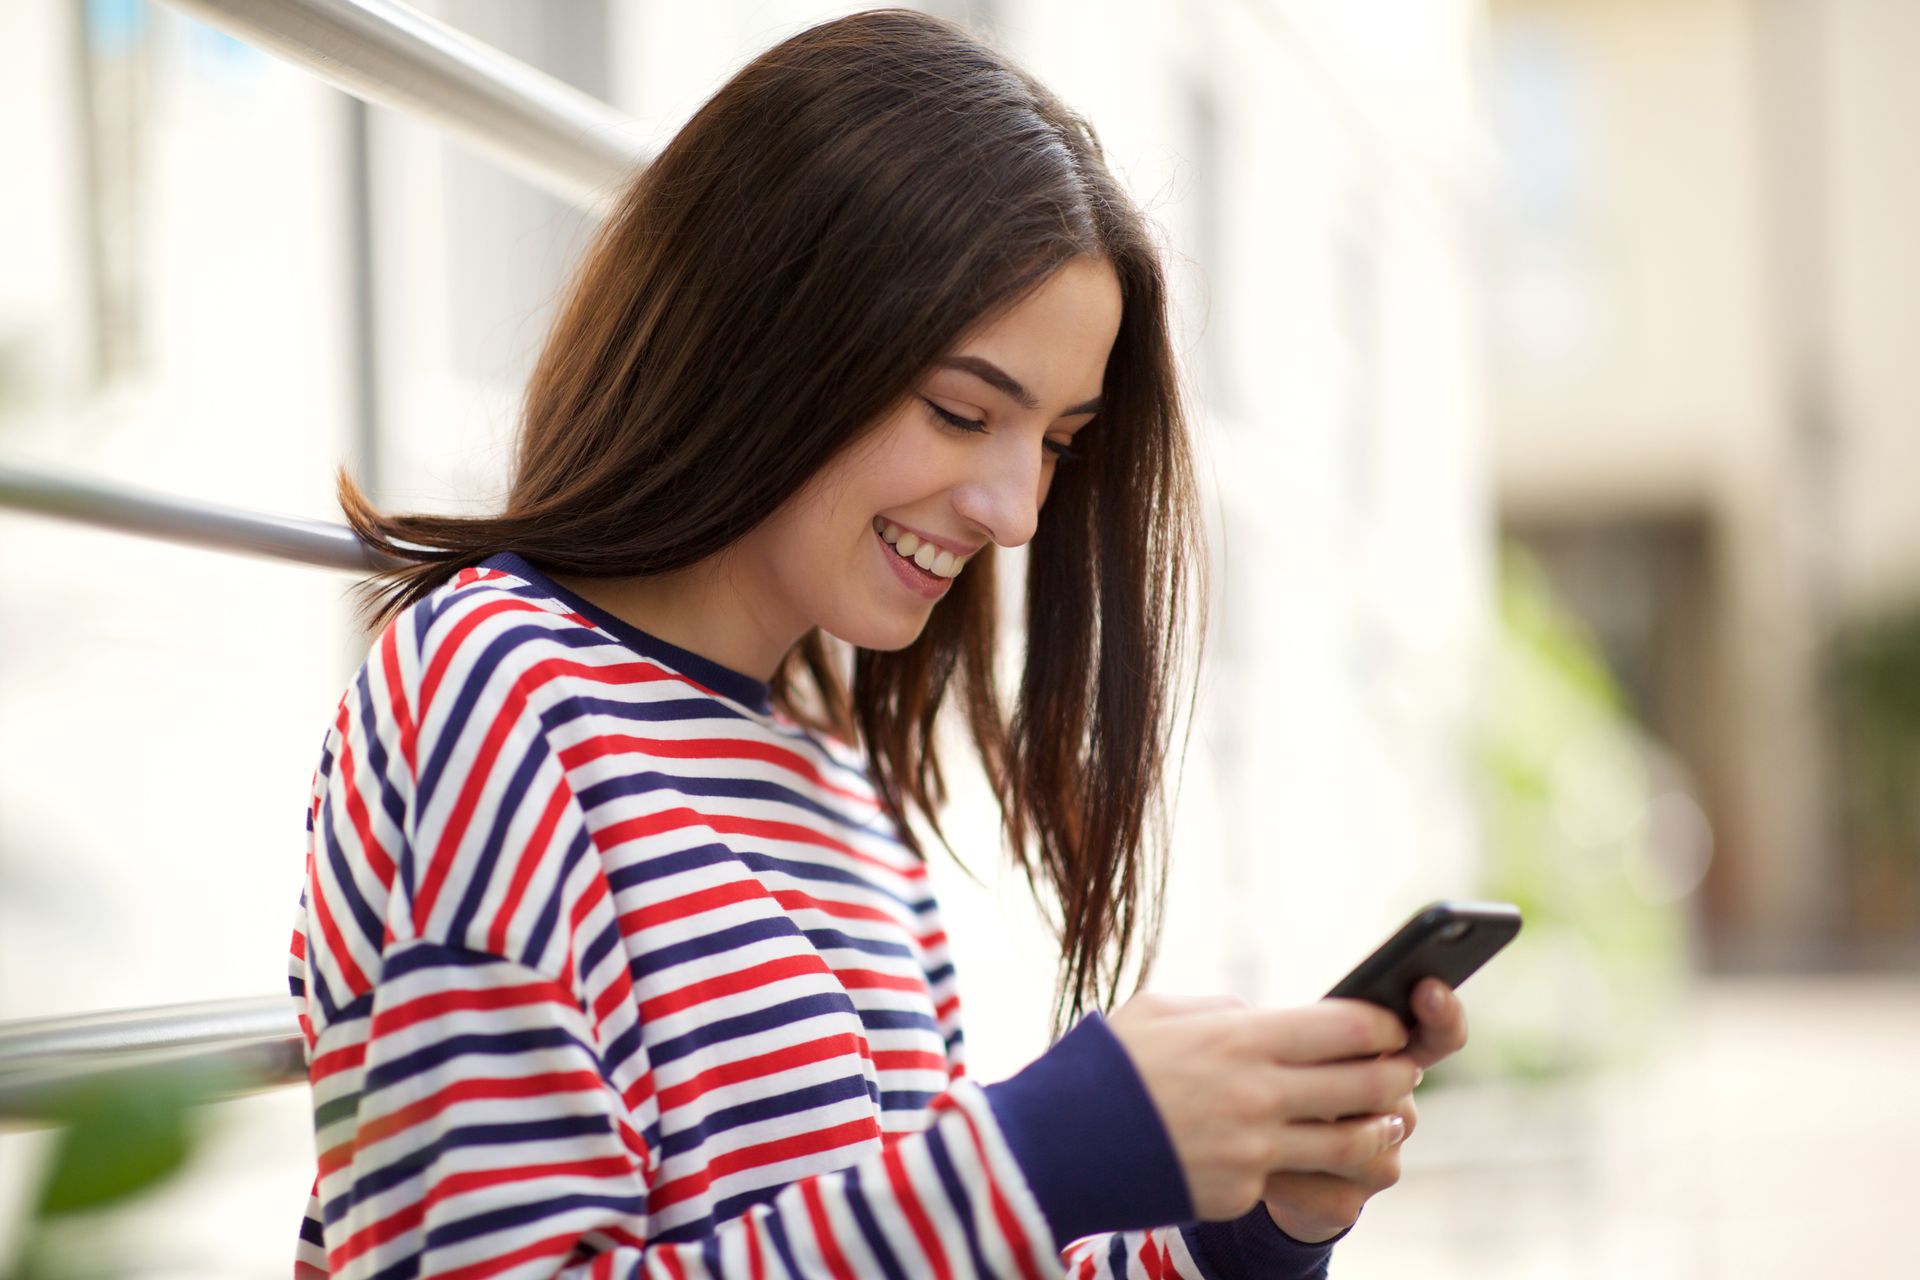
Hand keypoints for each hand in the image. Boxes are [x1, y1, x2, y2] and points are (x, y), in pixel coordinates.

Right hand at [1104, 991, 1419, 1221]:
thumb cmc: (1104, 1066)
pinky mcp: (1240, 1193)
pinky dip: (1305, 1165)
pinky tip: (1305, 1154)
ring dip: (1377, 1129)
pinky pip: (1293, 1178)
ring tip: (1381, 1121)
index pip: (1347, 1026)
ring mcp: (1253, 1150)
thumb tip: (1262, 1017)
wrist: (1055, 1145)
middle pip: (1367, 1084)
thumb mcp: (1160, 1013)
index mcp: (1239, 1038)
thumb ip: (1222, 1011)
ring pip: (1352, 1144)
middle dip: (1396, 1075)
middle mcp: (1257, 1094)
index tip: (1389, 1024)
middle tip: (1401, 1071)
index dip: (1382, 1024)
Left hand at [1259, 977, 1468, 1242]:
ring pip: (1360, 1142)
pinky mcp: (1347, 1202)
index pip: (1437, 1034)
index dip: (1442, 1014)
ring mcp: (1379, 1160)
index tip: (1428, 989)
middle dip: (1350, 1079)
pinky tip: (1258, 1163)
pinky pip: (1324, 1186)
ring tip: (1266, 1116)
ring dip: (1308, 1128)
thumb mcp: (1292, 1044)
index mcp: (1389, 1061)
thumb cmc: (1278, 1081)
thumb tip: (1299, 1016)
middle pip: (1394, 1088)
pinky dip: (1284, 1173)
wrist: (1253, 1160)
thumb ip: (1312, 1026)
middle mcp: (1397, 1112)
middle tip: (1307, 1073)